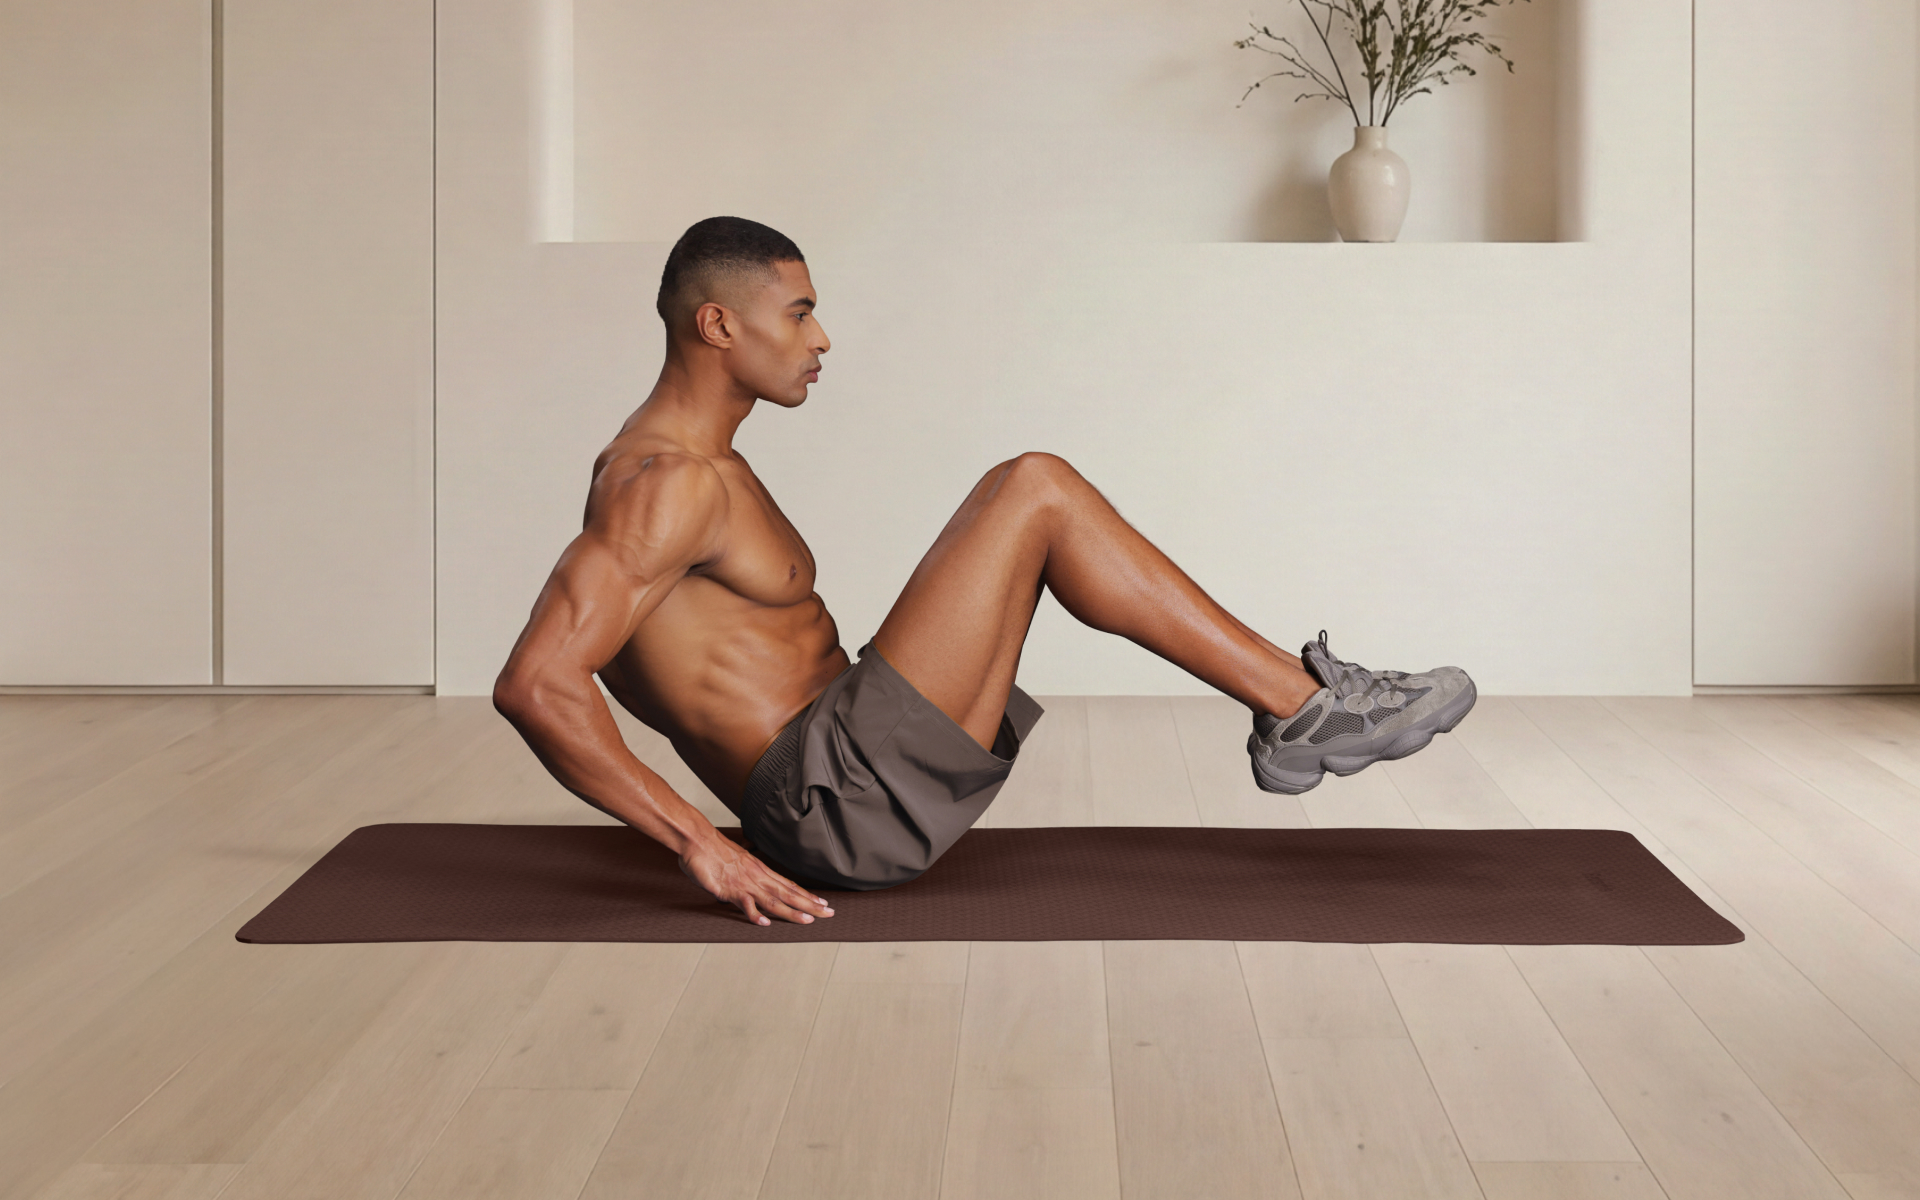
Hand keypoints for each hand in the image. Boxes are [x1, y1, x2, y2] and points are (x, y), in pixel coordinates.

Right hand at [679, 834, 834, 925]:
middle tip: (828, 913)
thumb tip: (749, 886)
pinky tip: (765, 924)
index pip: (789, 885)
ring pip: (773, 900)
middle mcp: (757, 877)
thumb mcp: (737, 863)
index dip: (807, 896)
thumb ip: (745, 876)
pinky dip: (755, 915)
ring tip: (808, 920)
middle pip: (788, 894)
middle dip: (810, 905)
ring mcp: (745, 883)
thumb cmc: (714, 851)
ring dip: (791, 911)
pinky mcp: (730, 889)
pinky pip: (745, 904)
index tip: (822, 903)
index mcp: (761, 871)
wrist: (698, 840)